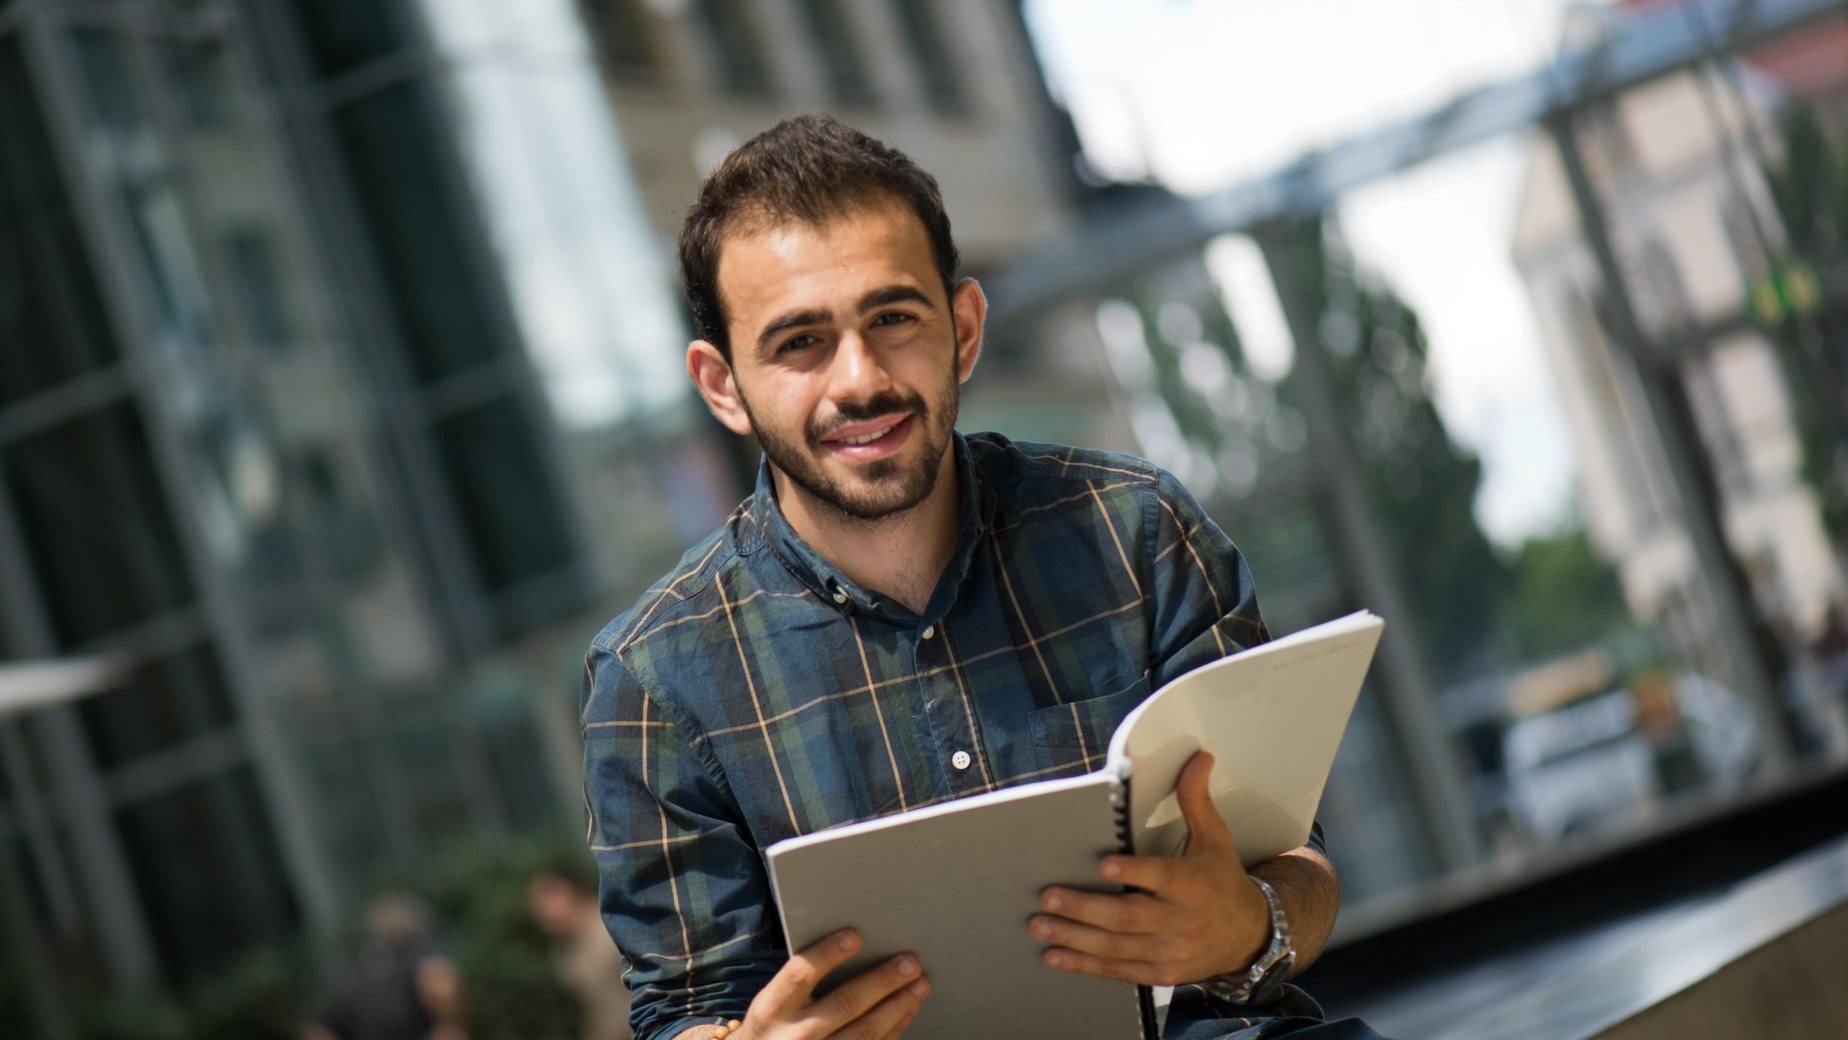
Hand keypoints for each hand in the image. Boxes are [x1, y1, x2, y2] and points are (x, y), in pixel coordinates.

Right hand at [733, 929, 929, 1039]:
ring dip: (897, 1006)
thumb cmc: (776, 1025)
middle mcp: (792, 1037)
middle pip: (843, 1005)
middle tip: (909, 962)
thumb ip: (803, 981)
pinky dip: (895, 1027)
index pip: (799, 976)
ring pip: (864, 1033)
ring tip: (920, 984)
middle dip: (881, 982)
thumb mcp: (774, 1003)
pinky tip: (907, 1008)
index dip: (827, 954)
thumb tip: (854, 943)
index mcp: (770, 1010)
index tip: (854, 935)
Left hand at [1029, 751, 1269, 985]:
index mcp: (1195, 884)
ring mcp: (1171, 951)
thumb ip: (1196, 799)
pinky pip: (1118, 970)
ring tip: (1040, 925)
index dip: (1134, 872)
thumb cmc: (1222, 880)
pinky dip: (1085, 965)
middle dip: (1085, 908)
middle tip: (1047, 896)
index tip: (1103, 865)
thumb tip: (1199, 757)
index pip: (1163, 876)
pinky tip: (1055, 955)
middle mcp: (1182, 920)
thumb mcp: (1215, 838)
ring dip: (1075, 937)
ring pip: (1117, 946)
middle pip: (1129, 916)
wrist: (1249, 936)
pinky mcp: (1160, 973)